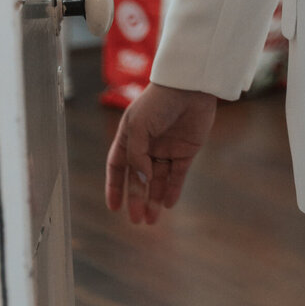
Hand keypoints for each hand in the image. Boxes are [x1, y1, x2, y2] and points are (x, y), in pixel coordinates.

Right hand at [105, 82, 217, 224]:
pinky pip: (178, 175)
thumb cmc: (159, 101)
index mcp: (130, 136)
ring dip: (154, 199)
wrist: (190, 85)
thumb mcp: (138, 126)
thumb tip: (142, 179)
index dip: (114, 186)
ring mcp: (167, 148)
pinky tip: (168, 204)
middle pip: (139, 178)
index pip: (118, 166)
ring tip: (152, 220)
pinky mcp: (186, 150)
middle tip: (137, 220)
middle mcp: (147, 145)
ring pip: (158, 180)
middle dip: (137, 199)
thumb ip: (136, 155)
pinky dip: (173, 190)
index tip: (114, 207)